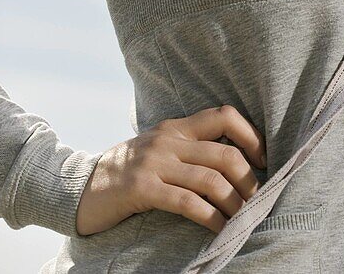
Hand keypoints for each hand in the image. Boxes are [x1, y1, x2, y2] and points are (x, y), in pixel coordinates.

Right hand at [75, 105, 267, 236]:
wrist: (80, 187)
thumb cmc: (128, 172)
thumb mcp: (160, 149)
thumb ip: (189, 148)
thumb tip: (234, 161)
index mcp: (177, 127)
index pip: (225, 115)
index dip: (251, 134)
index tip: (264, 158)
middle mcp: (169, 140)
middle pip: (225, 154)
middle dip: (248, 180)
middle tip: (258, 200)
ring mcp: (155, 163)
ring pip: (210, 180)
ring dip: (234, 203)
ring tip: (243, 219)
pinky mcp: (143, 189)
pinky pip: (187, 202)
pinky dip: (210, 217)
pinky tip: (220, 228)